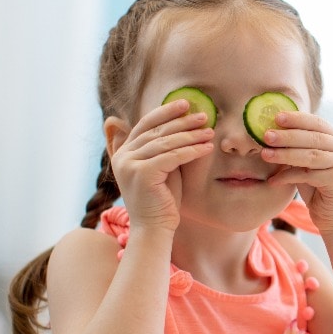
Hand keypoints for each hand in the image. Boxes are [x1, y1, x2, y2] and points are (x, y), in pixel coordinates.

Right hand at [108, 99, 214, 231]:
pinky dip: (192, 150)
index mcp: (123, 152)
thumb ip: (165, 148)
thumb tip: (182, 124)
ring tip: (209, 131)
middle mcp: (123, 156)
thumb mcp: (163, 168)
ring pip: (166, 143)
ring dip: (191, 135)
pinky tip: (208, 147)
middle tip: (203, 115)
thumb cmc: (162, 200)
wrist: (154, 229)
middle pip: (157, 131)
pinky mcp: (142, 173)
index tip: (185, 104)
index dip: (165, 112)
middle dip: (182, 122)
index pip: (145, 124)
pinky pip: (173, 156)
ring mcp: (130, 164)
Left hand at [260, 111, 332, 232]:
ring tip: (265, 154)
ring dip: (285, 154)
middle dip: (287, 136)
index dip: (297, 119)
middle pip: (313, 137)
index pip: (317, 123)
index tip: (276, 117)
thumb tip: (272, 132)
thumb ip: (298, 148)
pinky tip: (273, 180)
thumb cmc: (317, 190)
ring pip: (310, 155)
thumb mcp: (307, 164)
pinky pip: (308, 175)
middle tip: (266, 135)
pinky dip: (288, 177)